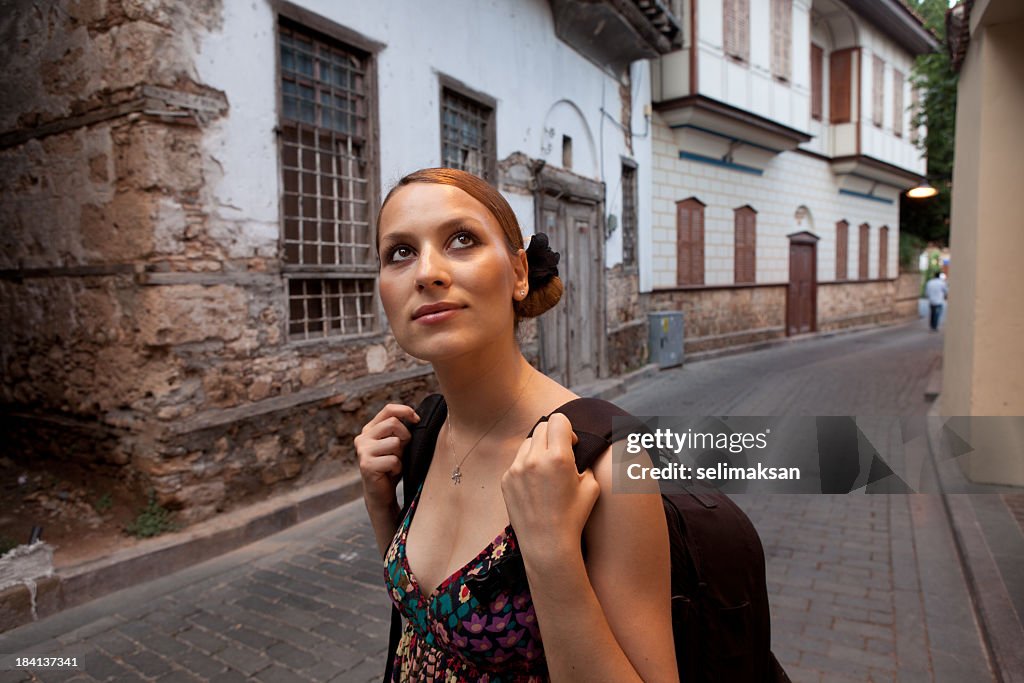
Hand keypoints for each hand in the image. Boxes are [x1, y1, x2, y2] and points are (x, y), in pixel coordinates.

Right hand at [354, 403, 418, 508]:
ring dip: (401, 455)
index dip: (406, 411)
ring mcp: (363, 451)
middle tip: (403, 450)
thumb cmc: (391, 467)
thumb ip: (400, 431)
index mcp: (369, 429)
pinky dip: (398, 468)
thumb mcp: (396, 445)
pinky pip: (394, 460)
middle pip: (393, 423)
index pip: (388, 410)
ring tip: (394, 463)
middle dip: (405, 436)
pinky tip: (391, 473)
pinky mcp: (367, 465)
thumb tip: (416, 417)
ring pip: (395, 442)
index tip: (417, 419)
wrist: (380, 493)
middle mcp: (363, 438)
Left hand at [501, 413, 598, 564]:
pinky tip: (535, 486)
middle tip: (560, 455)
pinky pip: (518, 461)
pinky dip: (527, 466)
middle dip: (553, 436)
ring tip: (547, 471)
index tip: (571, 444)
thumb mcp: (591, 486)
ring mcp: (516, 469)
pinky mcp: (506, 479)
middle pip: (542, 427)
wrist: (547, 544)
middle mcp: (534, 459)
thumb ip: (586, 461)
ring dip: (538, 449)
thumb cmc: (574, 517)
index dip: (567, 429)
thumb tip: (580, 451)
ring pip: (528, 442)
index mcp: (558, 458)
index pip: (558, 420)